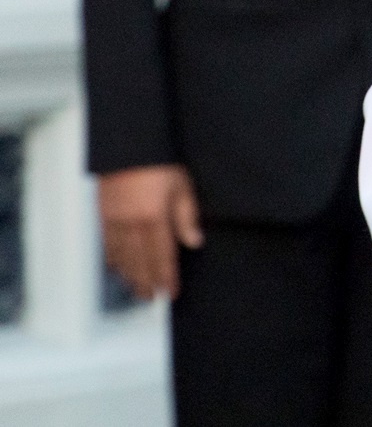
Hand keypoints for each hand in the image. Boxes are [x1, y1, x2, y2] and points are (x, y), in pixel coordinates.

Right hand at [97, 163, 202, 300]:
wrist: (128, 145)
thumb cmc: (160, 162)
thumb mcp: (183, 186)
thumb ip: (187, 216)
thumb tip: (194, 242)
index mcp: (154, 218)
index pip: (162, 257)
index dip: (166, 278)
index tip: (169, 293)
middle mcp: (132, 224)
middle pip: (139, 262)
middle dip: (146, 282)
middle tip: (150, 299)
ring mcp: (114, 220)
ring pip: (121, 257)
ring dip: (129, 276)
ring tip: (135, 289)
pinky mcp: (103, 214)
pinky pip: (107, 244)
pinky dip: (112, 259)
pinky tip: (116, 268)